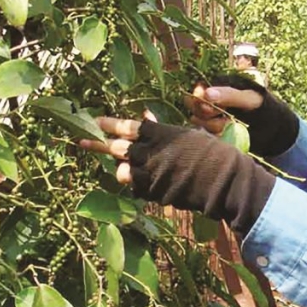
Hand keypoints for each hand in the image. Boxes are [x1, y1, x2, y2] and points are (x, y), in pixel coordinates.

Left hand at [80, 115, 275, 234]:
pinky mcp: (155, 192)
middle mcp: (152, 153)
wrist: (224, 181)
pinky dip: (137, 185)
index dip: (110, 124)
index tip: (96, 121)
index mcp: (161, 134)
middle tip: (83, 141)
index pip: (128, 127)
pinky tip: (143, 183)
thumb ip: (161, 129)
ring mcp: (152, 174)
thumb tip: (144, 114)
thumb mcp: (186, 134)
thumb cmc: (211, 154)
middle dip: (99, 144)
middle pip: (118, 148)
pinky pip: (137, 189)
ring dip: (121, 168)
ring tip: (123, 167)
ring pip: (123, 171)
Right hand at [187, 73, 299, 156]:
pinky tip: (228, 133)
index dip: (199, 101)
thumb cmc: (264, 108)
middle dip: (208, 116)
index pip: (197, 92)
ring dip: (214, 126)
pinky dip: (216, 135)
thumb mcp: (249, 99)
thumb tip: (207, 94)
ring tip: (231, 125)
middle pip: (195, 108)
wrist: (274, 129)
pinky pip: (206, 134)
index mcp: (219, 86)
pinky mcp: (215, 131)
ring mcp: (212, 116)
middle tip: (225, 117)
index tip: (209, 108)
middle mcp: (212, 100)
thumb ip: (229, 95)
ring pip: (199, 122)